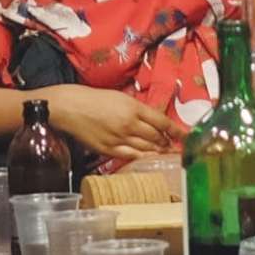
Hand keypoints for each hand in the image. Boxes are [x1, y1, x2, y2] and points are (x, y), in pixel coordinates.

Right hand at [45, 84, 184, 161]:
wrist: (69, 107)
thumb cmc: (93, 98)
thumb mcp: (120, 97)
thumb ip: (137, 109)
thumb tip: (152, 121)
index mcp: (133, 108)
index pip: (162, 122)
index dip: (176, 131)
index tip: (185, 136)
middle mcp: (129, 124)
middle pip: (156, 137)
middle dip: (166, 142)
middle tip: (172, 145)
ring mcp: (119, 138)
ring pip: (146, 149)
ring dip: (156, 151)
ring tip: (162, 152)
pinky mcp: (108, 149)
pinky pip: (130, 156)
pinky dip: (141, 157)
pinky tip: (146, 157)